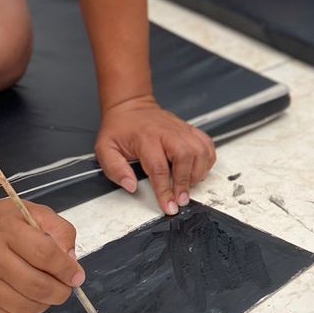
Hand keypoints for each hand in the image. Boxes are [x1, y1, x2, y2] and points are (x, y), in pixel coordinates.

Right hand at [0, 196, 83, 312]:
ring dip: (44, 305)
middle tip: (66, 288)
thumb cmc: (2, 222)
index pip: (44, 254)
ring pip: (23, 305)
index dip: (65, 269)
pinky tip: (31, 303)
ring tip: (49, 294)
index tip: (77, 276)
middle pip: (35, 284)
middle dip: (59, 291)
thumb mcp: (33, 212)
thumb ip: (59, 231)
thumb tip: (71, 262)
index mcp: (7, 228)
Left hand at [95, 96, 216, 214]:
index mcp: (145, 138)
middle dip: (185, 182)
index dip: (165, 190)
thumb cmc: (120, 129)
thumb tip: (130, 186)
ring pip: (199, 150)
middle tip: (181, 199)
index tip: (169, 206)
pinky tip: (199, 169)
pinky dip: (207, 159)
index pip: (158, 168)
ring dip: (198, 172)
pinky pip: (206, 144)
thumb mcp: (105, 149)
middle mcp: (166, 133)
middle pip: (184, 156)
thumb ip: (115, 169)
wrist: (131, 107)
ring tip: (189, 185)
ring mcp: (180, 130)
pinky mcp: (189, 129)